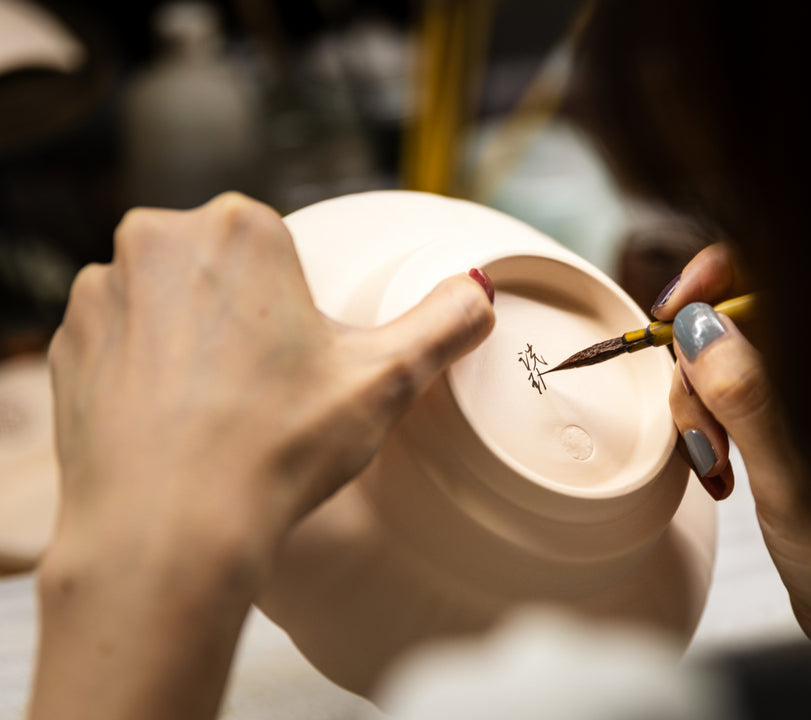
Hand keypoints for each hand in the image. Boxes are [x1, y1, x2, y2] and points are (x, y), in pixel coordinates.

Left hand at [31, 193, 494, 719]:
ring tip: (219, 410)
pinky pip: (120, 339)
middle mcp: (156, 239)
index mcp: (239, 228)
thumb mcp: (384, 381)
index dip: (294, 309)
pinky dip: (145, 369)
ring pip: (168, 301)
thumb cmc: (276, 447)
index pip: (279, 249)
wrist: (169, 532)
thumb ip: (442, 325)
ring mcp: (100, 291)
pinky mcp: (65, 343)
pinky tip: (172, 419)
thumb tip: (480, 292)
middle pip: (220, 268)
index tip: (297, 364)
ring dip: (192, 338)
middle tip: (264, 389)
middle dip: (243, 314)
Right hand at [655, 244, 810, 651]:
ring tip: (716, 468)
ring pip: (723, 362)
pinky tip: (721, 474)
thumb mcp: (793, 480)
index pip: (775, 271)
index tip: (671, 317)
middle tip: (705, 437)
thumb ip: (747, 398)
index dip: (716, 278)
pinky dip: (710, 430)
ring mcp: (808, 394)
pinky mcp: (788, 423)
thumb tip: (700, 326)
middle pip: (735, 318)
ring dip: (701, 410)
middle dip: (699, 371)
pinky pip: (728, 400)